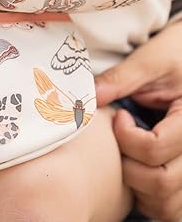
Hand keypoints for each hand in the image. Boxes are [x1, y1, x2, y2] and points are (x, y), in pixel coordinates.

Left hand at [95, 21, 181, 221]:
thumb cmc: (175, 55)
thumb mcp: (150, 59)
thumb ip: (121, 78)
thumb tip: (88, 97)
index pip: (155, 150)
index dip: (126, 136)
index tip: (120, 115)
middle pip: (161, 183)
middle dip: (128, 163)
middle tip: (121, 137)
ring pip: (167, 205)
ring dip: (140, 186)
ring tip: (130, 154)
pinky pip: (171, 208)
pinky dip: (149, 196)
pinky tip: (138, 168)